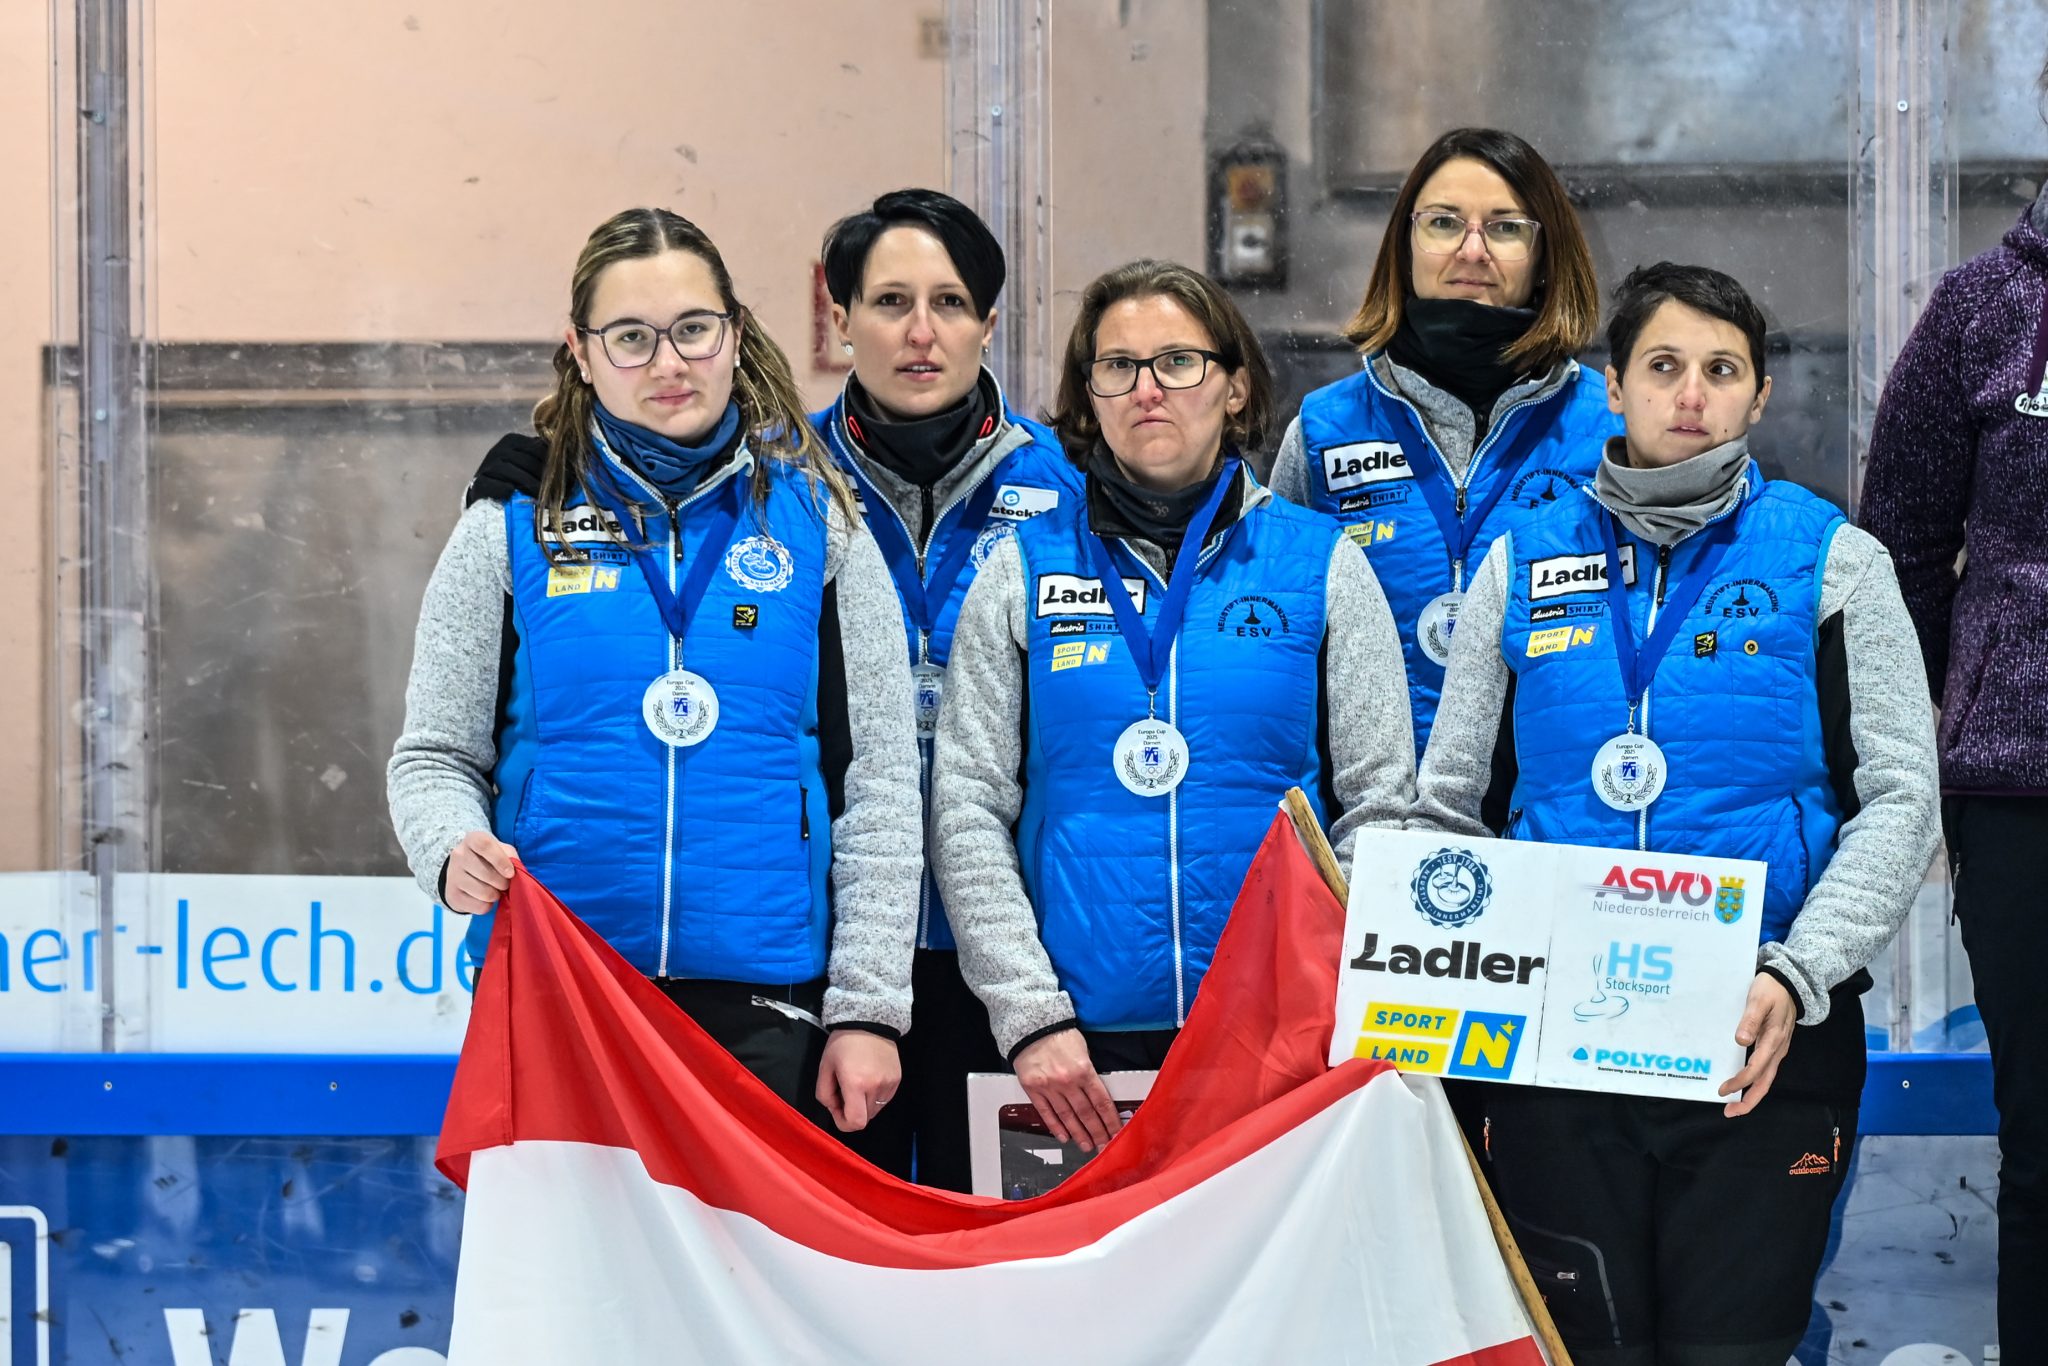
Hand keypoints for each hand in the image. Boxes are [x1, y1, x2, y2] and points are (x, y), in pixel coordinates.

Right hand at [444, 831, 518, 914]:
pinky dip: (488, 905)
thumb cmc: (487, 858)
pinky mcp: (452, 895)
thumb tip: (516, 873)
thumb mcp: (501, 850)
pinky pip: (479, 906)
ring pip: (484, 893)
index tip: (510, 873)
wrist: (462, 871)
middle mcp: (459, 855)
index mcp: (472, 839)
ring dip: (496, 895)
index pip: (485, 846)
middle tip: (504, 883)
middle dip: (503, 883)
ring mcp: (453, 875)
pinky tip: (485, 898)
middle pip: (486, 874)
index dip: (500, 860)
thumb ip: (511, 857)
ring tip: (495, 890)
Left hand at [816, 1031, 900, 1131]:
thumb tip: (834, 1108)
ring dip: (864, 1104)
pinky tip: (869, 1078)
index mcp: (855, 1083)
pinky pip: (884, 1099)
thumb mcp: (824, 1067)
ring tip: (858, 1083)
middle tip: (845, 1092)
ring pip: (875, 1110)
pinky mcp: (897, 1080)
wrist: (870, 1020)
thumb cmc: (843, 1043)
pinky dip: (875, 1096)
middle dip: (852, 1111)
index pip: (855, 1122)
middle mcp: (875, 1087)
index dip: (843, 1123)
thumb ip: (824, 1093)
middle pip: (865, 1118)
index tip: (837, 1108)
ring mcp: (889, 1084)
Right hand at [1013, 1029, 1122, 1152]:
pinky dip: (1056, 1126)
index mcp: (1083, 1071)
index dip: (1110, 1121)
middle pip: (1086, 1114)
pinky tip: (1064, 1136)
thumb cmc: (1059, 1035)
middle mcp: (1067, 1081)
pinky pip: (1046, 1112)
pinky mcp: (1033, 1089)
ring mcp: (1049, 1087)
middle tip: (1104, 1146)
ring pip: (1067, 1117)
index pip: (1101, 1102)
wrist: (1032, 1026)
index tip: (1116, 1133)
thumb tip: (1099, 1096)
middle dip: (1097, 1133)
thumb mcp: (1083, 1051)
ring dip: (1078, 1134)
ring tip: (1086, 1146)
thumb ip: (1090, 1074)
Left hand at [1718, 973, 1797, 1117]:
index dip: (1740, 1082)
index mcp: (1773, 1040)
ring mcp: (1778, 1049)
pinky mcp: (1775, 1045)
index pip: (1755, 1069)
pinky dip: (1755, 1080)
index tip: (1722, 1090)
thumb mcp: (1758, 1000)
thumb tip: (1741, 1040)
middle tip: (1729, 1112)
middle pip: (1765, 1082)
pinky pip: (1765, 1068)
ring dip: (1752, 1093)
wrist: (1790, 982)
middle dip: (1749, 1100)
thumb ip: (1750, 1019)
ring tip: (1734, 1105)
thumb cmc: (1771, 989)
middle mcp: (1778, 1049)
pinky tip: (1743, 1082)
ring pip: (1766, 1078)